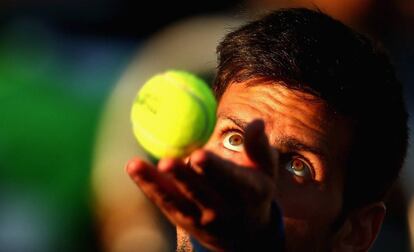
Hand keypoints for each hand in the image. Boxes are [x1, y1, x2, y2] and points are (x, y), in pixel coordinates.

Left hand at [126, 120, 283, 250]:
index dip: (214, 169)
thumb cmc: (254, 190)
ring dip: (155, 184)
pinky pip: (165, 202)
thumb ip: (259, 146)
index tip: (199, 154)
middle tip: (166, 162)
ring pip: (176, 201)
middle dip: (183, 178)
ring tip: (136, 165)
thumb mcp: (265, 169)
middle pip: (200, 193)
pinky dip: (148, 186)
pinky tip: (134, 168)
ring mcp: (201, 218)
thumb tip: (257, 122)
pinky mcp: (183, 220)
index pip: (231, 180)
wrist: (245, 234)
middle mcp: (224, 210)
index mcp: (248, 193)